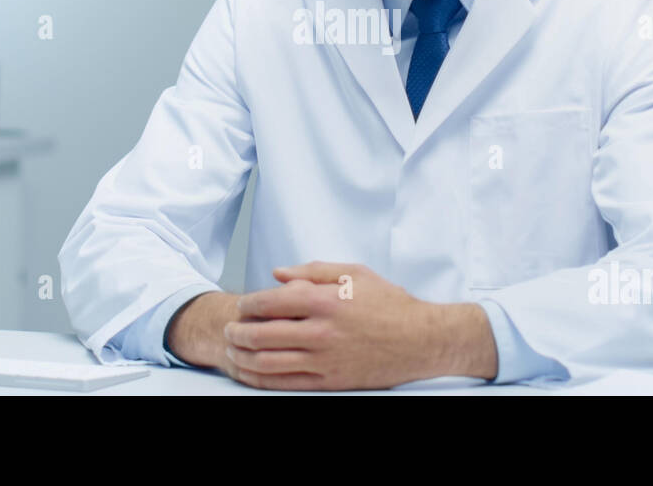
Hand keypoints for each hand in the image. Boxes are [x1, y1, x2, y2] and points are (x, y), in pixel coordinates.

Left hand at [221, 262, 495, 389]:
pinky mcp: (330, 381)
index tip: (243, 305)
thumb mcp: (355, 273)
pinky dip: (262, 379)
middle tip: (230, 330)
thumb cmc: (390, 304)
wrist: (421, 340)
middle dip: (238, 332)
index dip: (249, 304)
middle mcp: (322, 331)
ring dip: (244, 357)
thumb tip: (278, 273)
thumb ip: (313, 270)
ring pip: (268, 362)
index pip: (272, 302)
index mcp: (326, 300)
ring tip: (234, 351)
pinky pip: (286, 383)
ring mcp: (325, 359)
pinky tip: (252, 372)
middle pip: (262, 334)